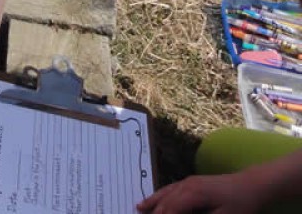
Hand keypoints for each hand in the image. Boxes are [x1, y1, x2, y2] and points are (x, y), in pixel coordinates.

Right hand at [137, 172, 260, 213]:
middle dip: (153, 213)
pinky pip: (171, 188)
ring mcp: (188, 182)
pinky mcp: (192, 182)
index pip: (170, 211)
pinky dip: (160, 194)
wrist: (253, 184)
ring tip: (139, 208)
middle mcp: (186, 185)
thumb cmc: (241, 204)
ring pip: (165, 193)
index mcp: (192, 195)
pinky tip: (156, 198)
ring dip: (152, 202)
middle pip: (165, 202)